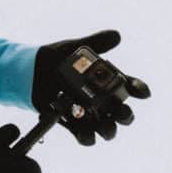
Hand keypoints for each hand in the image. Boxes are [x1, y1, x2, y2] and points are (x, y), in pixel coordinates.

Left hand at [33, 29, 149, 144]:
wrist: (28, 71)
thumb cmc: (55, 57)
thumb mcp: (74, 48)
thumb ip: (95, 43)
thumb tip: (117, 35)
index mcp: (106, 79)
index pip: (129, 86)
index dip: (138, 89)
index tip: (142, 93)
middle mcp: (101, 98)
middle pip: (121, 111)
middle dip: (125, 115)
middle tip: (122, 114)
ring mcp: (88, 112)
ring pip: (106, 126)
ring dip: (109, 130)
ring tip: (106, 129)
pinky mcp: (73, 123)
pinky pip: (84, 135)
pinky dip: (86, 137)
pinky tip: (86, 134)